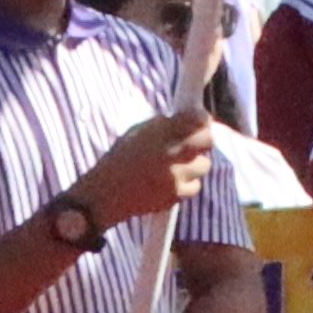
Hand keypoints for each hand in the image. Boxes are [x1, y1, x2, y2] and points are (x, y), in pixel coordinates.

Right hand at [73, 107, 219, 237]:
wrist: (105, 194)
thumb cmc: (121, 159)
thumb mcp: (138, 132)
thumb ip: (165, 125)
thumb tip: (192, 118)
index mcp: (159, 132)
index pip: (197, 119)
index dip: (202, 119)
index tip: (201, 120)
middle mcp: (169, 151)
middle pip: (208, 140)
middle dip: (204, 140)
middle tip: (195, 142)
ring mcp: (175, 174)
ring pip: (204, 164)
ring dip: (194, 164)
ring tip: (176, 166)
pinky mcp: (175, 195)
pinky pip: (195, 186)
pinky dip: (187, 184)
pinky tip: (170, 183)